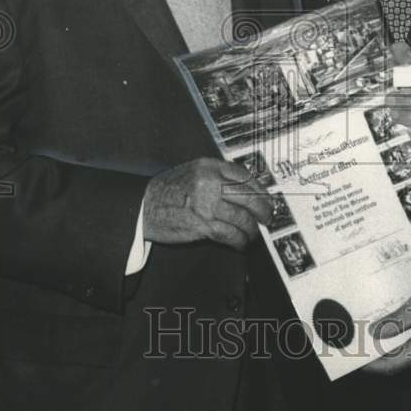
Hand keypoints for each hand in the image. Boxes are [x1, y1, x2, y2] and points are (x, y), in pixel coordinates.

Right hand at [143, 157, 272, 250]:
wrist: (143, 206)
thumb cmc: (168, 190)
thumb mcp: (192, 172)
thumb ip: (217, 176)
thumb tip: (247, 190)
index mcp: (208, 166)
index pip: (245, 176)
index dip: (260, 190)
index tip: (267, 198)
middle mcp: (209, 182)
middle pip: (248, 197)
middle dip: (263, 210)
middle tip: (267, 218)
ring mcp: (206, 204)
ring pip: (242, 218)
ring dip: (251, 229)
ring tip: (252, 234)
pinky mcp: (202, 225)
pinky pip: (230, 234)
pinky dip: (239, 241)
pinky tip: (240, 243)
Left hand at [364, 276, 410, 375]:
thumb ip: (396, 321)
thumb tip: (375, 333)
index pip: (392, 367)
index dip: (372, 366)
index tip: (355, 361)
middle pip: (398, 363)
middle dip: (378, 355)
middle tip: (359, 343)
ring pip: (406, 357)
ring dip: (389, 348)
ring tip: (372, 334)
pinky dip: (401, 344)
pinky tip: (392, 331)